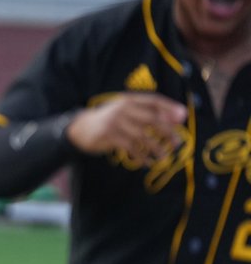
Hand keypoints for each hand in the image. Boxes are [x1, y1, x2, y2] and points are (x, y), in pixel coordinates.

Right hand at [66, 93, 186, 165]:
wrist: (80, 128)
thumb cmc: (108, 121)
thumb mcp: (125, 112)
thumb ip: (147, 113)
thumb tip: (176, 118)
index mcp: (128, 100)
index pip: (153, 101)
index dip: (169, 108)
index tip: (183, 117)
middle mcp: (123, 109)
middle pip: (152, 119)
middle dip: (167, 131)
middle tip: (177, 143)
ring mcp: (115, 123)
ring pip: (143, 136)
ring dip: (156, 148)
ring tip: (164, 157)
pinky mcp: (109, 136)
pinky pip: (131, 148)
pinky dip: (141, 156)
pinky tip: (147, 162)